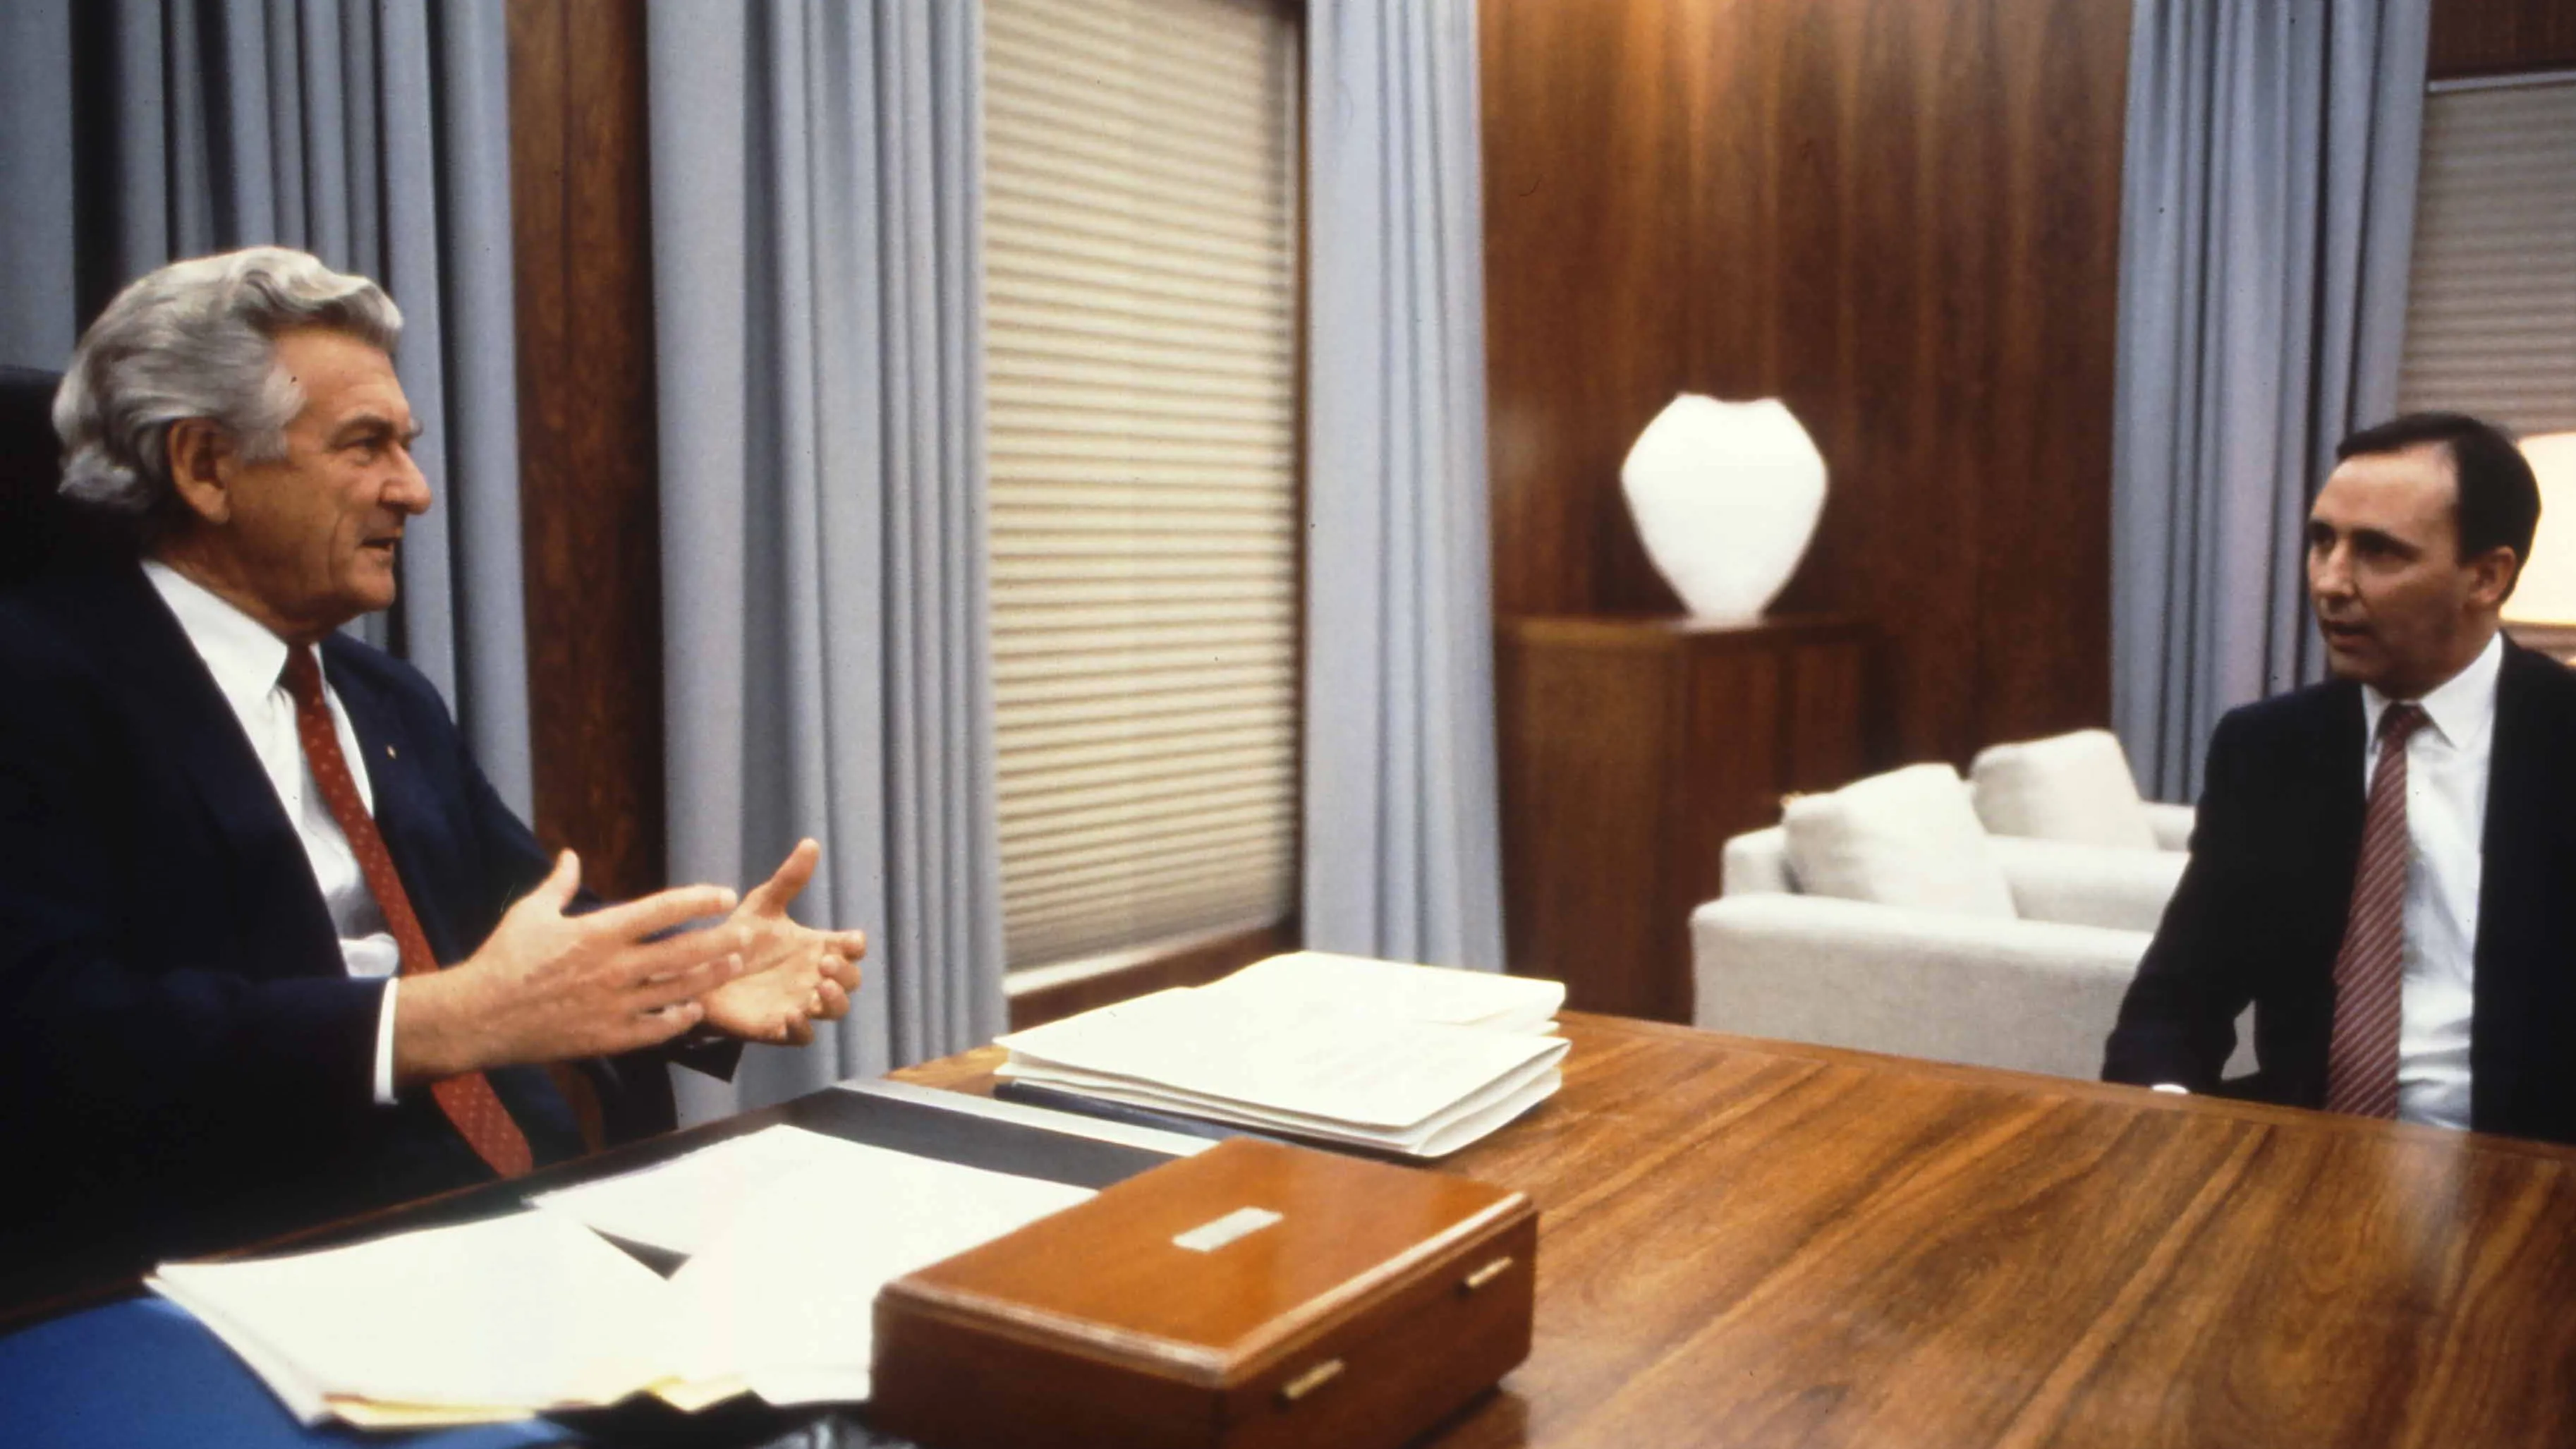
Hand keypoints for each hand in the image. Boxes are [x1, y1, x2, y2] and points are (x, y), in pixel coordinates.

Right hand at [396, 851, 748, 1080]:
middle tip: (747, 934)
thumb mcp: (530, 913)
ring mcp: (615, 1005)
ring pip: (679, 990)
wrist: (478, 1016)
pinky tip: (694, 1010)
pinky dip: (680, 1019)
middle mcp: (615, 968)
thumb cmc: (503, 959)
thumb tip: (570, 855)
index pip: (663, 910)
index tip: (724, 895)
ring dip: (711, 977)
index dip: (699, 900)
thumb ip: (559, 884)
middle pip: (684, 952)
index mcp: (599, 932)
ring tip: (733, 966)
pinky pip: (657, 1030)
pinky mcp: (608, 1038)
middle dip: (721, 942)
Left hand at [698, 838, 868, 1045]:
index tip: (849, 940)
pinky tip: (792, 1014)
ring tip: (820, 988)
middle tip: (823, 963)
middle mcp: (813, 977)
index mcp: (817, 948)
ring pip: (836, 1010)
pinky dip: (804, 1028)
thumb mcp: (763, 905)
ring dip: (835, 1000)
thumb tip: (810, 842)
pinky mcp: (778, 1027)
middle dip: (846, 972)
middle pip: (851, 980)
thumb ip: (789, 879)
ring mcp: (800, 1003)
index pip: (852, 949)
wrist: (698, 973)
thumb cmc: (737, 938)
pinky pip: (804, 1036)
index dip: (856, 946)